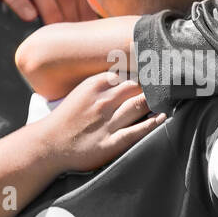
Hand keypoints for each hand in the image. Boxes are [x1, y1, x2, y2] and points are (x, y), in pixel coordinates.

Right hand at [42, 73, 165, 172]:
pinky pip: (136, 131)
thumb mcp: (82, 92)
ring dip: (155, 101)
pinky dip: (151, 123)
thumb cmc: (67, 118)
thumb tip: (129, 75)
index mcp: (95, 85)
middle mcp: (102, 101)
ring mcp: (107, 122)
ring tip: (169, 100)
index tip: (158, 71)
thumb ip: (104, 83)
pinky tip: (161, 118)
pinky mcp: (110, 143)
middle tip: (168, 85)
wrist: (48, 145)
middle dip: (154, 85)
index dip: (145, 73)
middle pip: (138, 87)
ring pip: (139, 104)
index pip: (128, 72)